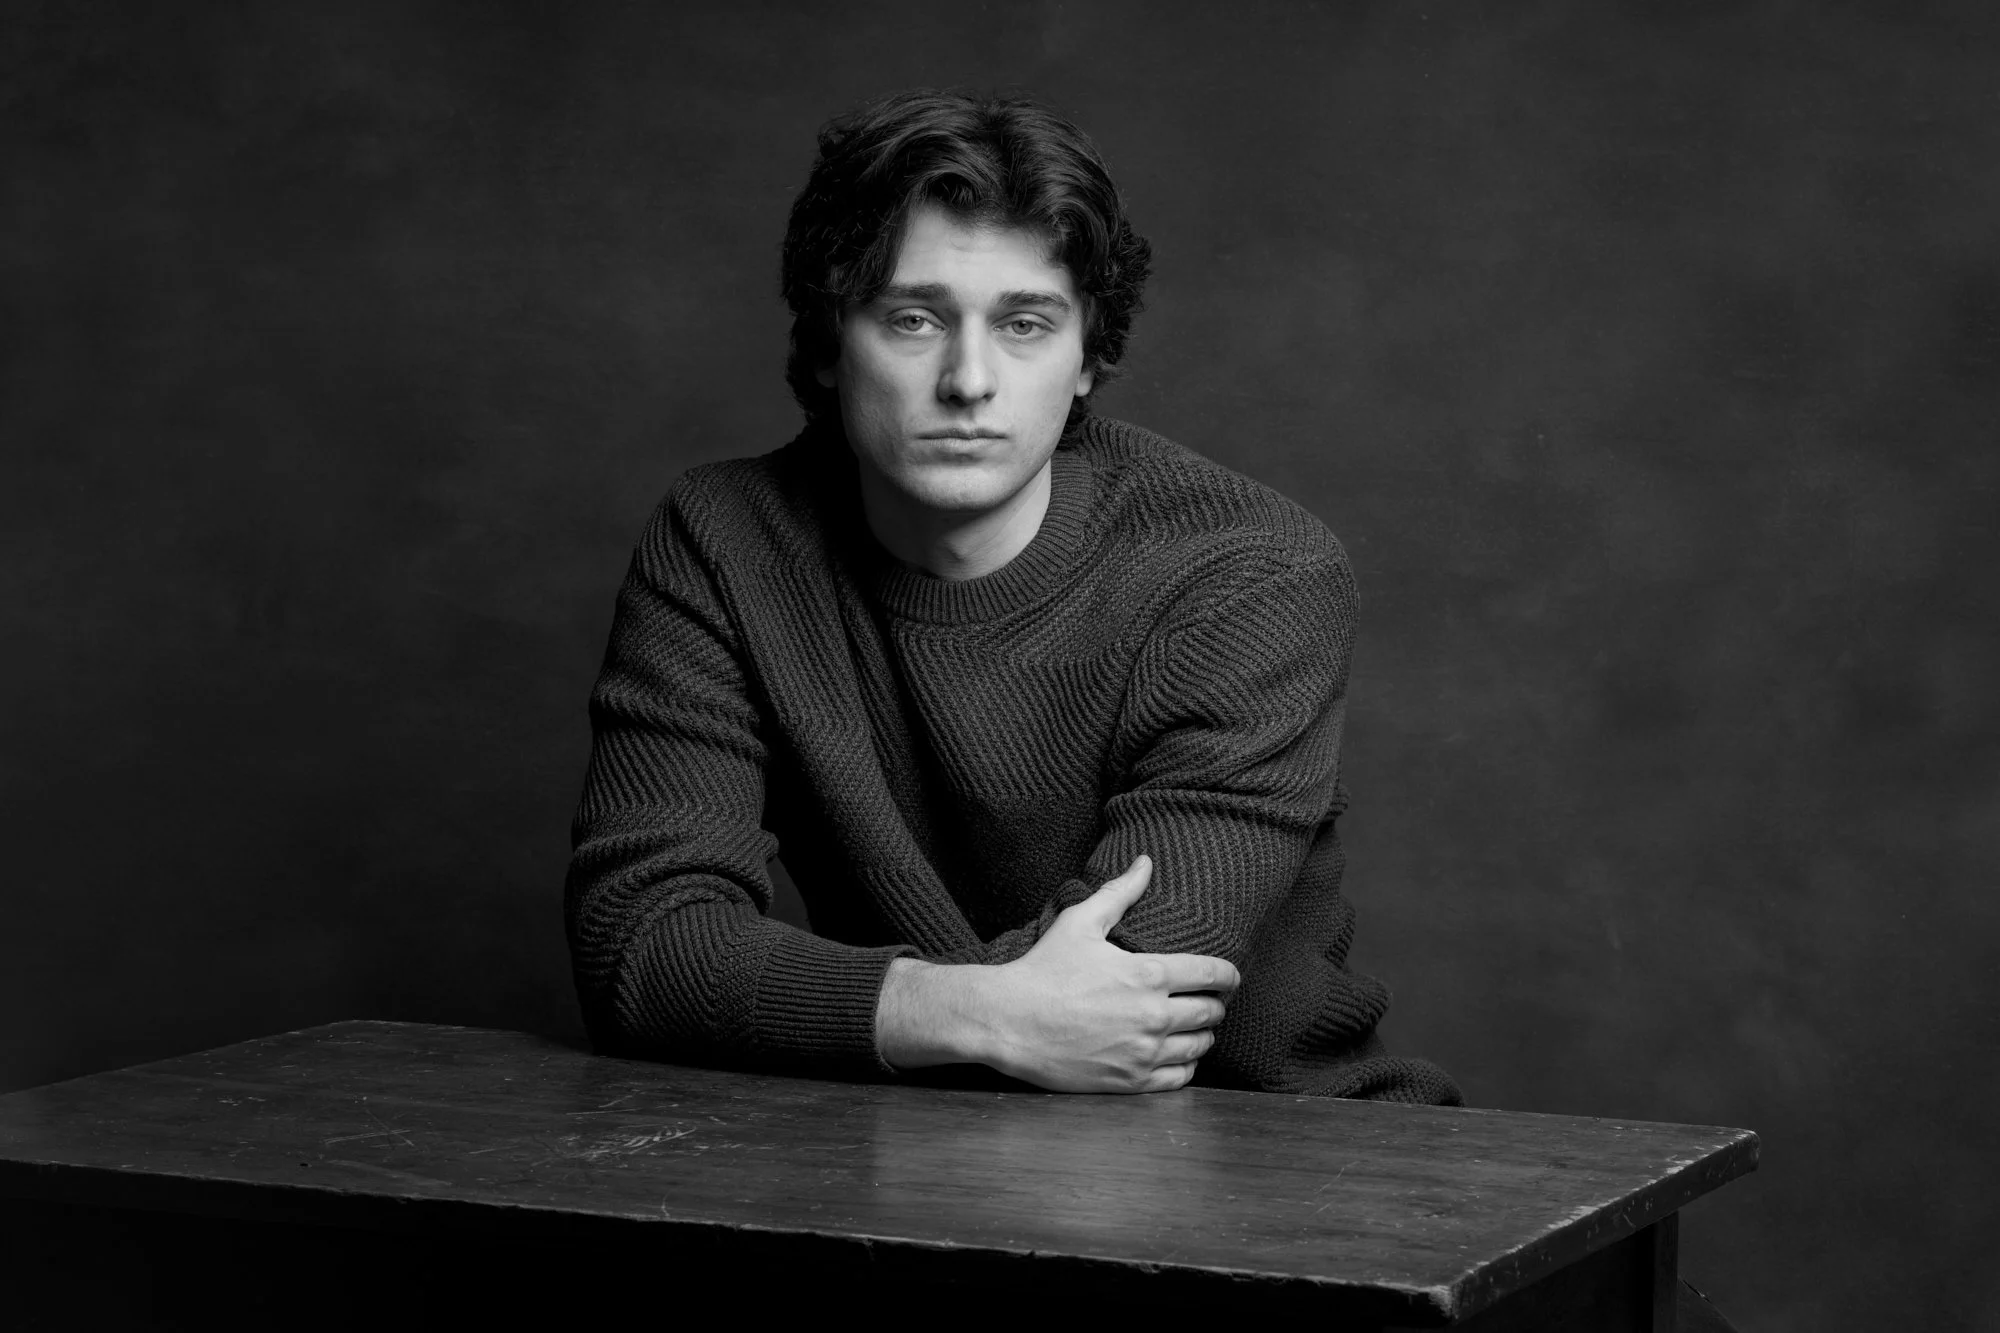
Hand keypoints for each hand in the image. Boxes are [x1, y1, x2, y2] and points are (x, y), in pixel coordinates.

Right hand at [876, 855, 1241, 1092]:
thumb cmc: (1043, 969)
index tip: (1229, 978)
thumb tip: (1146, 862)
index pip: (1215, 975)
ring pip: (1200, 1046)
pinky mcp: (1130, 1081)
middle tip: (1208, 1001)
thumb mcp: (1080, 922)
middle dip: (1216, 1004)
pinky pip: (1180, 1077)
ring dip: (1203, 1035)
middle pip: (1212, 1012)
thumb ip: (1119, 893)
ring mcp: (1143, 1052)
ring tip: (1193, 1027)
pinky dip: (1186, 1064)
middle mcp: (1153, 1016)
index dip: (1229, 976)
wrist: (1007, 1021)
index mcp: (1148, 974)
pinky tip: (1175, 1054)